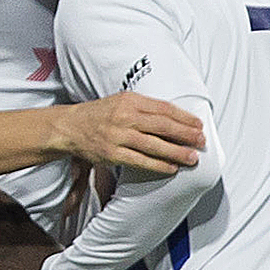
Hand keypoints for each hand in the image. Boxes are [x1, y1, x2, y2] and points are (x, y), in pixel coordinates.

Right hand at [56, 92, 203, 174]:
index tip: (198, 125)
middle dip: (186, 134)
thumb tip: (174, 119)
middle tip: (201, 141)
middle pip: (163, 126)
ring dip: (176, 152)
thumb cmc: (98, 114)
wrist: (69, 127)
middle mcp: (125, 117)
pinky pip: (140, 161)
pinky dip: (158, 165)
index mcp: (130, 101)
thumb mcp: (121, 101)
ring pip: (154, 145)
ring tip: (192, 157)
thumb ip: (145, 107)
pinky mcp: (112, 154)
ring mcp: (118, 136)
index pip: (164, 108)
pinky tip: (171, 168)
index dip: (184, 117)